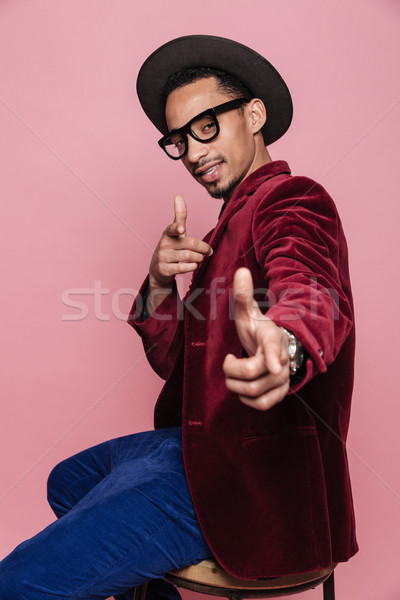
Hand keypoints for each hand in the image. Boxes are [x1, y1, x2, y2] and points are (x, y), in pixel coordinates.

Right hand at [148, 195, 212, 310]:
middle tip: (208, 251)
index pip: (172, 228)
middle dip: (202, 248)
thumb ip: (179, 215)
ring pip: (188, 256)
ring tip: (200, 258)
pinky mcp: (164, 269)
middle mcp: (164, 244)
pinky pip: (183, 268)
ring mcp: (163, 257)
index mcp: (168, 233)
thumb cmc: (172, 247)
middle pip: (189, 244)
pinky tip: (193, 265)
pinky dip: (192, 267)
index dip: (177, 228)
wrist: (159, 269)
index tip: (181, 228)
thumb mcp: (175, 231)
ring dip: (199, 258)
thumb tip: (178, 196)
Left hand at [223, 268, 290, 410]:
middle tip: (227, 361)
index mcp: (271, 337)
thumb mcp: (248, 312)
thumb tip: (240, 271)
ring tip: (233, 375)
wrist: (276, 345)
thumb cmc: (257, 329)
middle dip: (230, 370)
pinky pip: (263, 404)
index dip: (274, 357)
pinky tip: (242, 389)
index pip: (273, 347)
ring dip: (235, 386)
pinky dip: (248, 401)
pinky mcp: (280, 391)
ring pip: (254, 392)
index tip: (275, 367)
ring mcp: (282, 377)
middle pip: (252, 373)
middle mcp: (281, 359)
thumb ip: (243, 294)